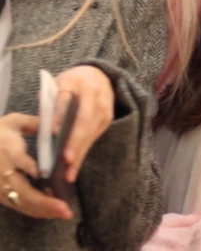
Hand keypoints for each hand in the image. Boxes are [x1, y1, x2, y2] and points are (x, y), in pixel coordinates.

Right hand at [0, 113, 71, 218]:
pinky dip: (37, 211)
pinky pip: (20, 206)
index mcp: (7, 148)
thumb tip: (58, 125)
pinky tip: (53, 213)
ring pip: (22, 202)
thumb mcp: (14, 122)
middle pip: (22, 189)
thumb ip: (35, 124)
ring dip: (43, 210)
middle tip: (64, 207)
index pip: (17, 158)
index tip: (41, 172)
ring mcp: (0, 186)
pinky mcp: (1, 195)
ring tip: (65, 213)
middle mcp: (3, 170)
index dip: (27, 166)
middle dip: (44, 201)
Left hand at [54, 66, 113, 181]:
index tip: (52, 132)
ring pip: (90, 137)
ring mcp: (105, 114)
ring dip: (79, 155)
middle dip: (75, 143)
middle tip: (66, 160)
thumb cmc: (76, 80)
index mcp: (86, 87)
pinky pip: (92, 141)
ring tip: (69, 174)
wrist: (101, 77)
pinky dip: (82, 154)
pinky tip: (73, 168)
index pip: (70, 102)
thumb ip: (52, 96)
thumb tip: (43, 116)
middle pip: (85, 124)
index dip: (61, 117)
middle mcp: (99, 102)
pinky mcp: (106, 124)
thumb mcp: (62, 81)